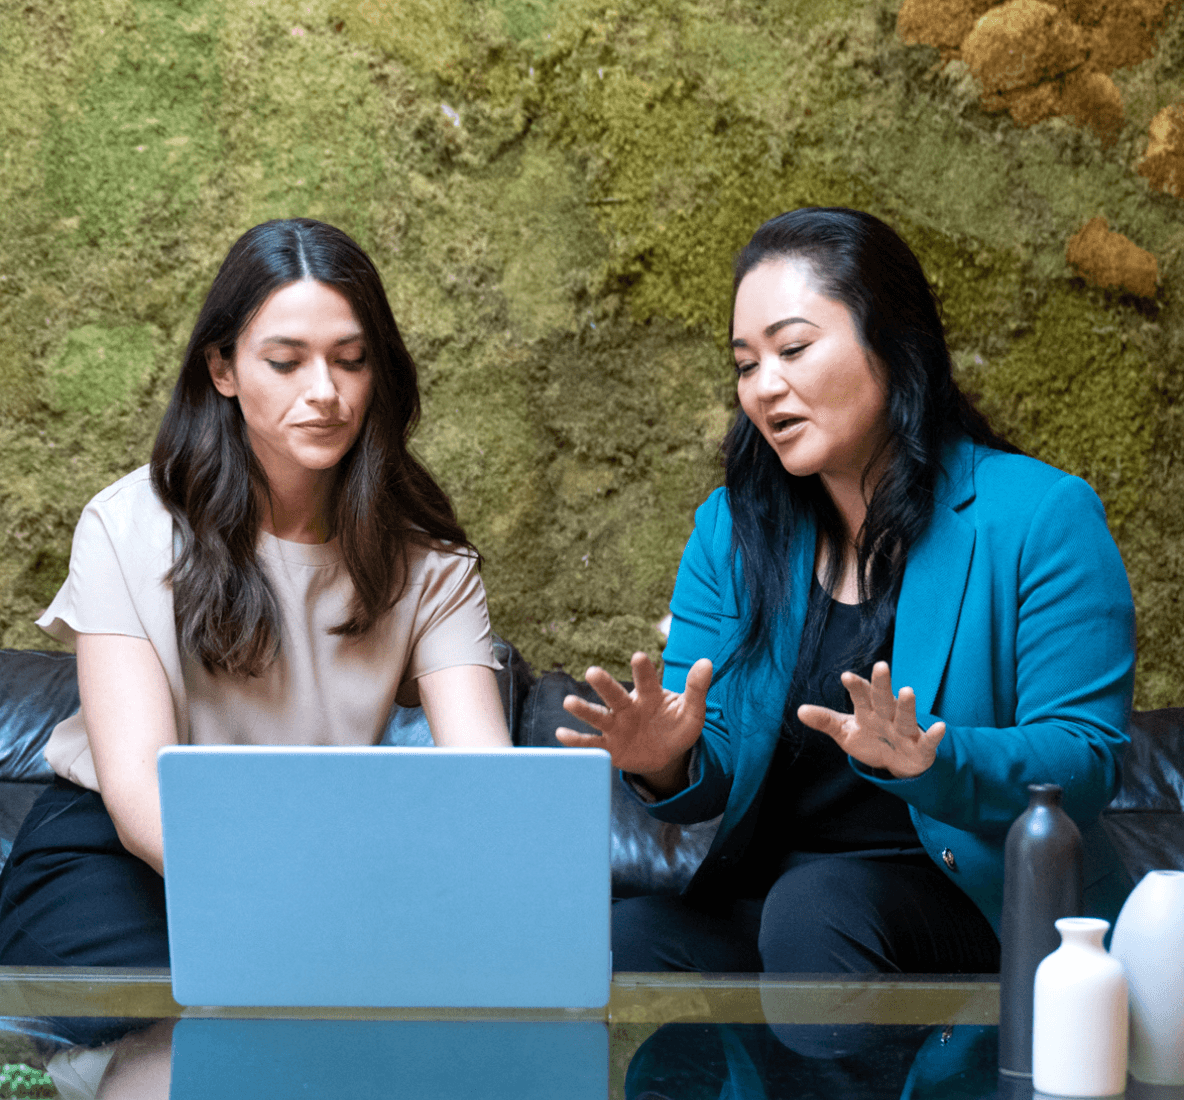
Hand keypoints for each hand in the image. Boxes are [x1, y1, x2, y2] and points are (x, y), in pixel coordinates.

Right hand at [556, 652, 712, 791]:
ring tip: (569, 703)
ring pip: (598, 716)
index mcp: (650, 696)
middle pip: (615, 694)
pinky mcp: (609, 746)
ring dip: (584, 709)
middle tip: (592, 672)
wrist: (666, 754)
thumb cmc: (676, 727)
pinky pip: (591, 743)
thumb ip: (697, 689)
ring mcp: (617, 726)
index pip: (647, 681)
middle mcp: (629, 707)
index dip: (643, 670)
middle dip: (604, 684)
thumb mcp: (692, 712)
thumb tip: (707, 662)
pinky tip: (561, 734)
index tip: (639, 657)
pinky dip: (576, 740)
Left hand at [797, 660, 945, 778]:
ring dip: (906, 705)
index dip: (855, 687)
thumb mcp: (846, 732)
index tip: (846, 676)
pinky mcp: (921, 747)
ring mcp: (905, 731)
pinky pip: (928, 741)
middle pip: (883, 699)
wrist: (897, 762)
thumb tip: (800, 711)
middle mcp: (887, 716)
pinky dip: (934, 735)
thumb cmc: (871, 740)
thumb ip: (826, 721)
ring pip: (905, 717)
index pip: (861, 696)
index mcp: (868, 711)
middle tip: (881, 666)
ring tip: (907, 690)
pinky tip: (940, 726)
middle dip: (882, 685)